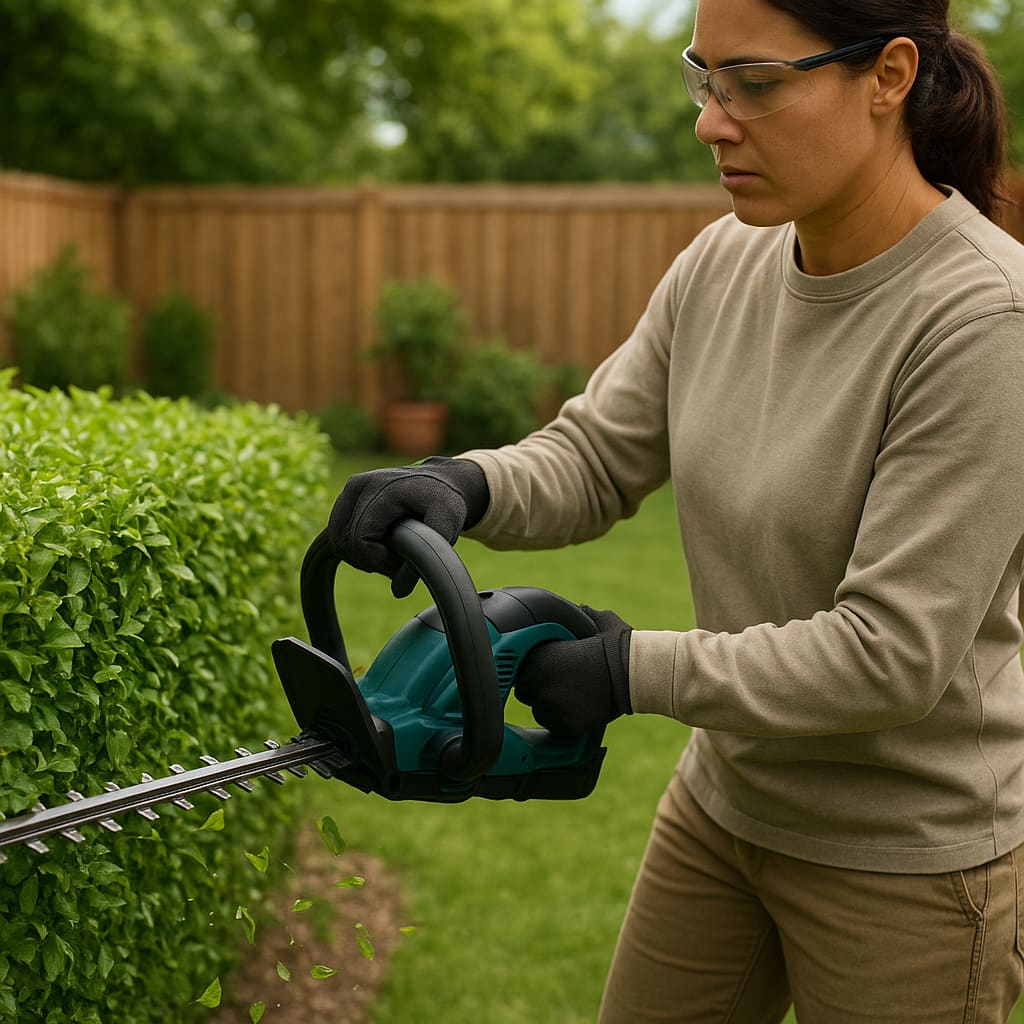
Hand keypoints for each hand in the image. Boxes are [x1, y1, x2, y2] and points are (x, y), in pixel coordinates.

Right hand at [327, 457, 488, 596]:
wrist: (441, 481)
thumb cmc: (445, 503)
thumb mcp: (448, 526)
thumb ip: (428, 558)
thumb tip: (398, 591)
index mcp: (383, 488)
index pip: (361, 539)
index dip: (379, 560)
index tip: (402, 563)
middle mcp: (362, 483)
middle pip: (346, 541)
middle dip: (370, 560)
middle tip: (398, 561)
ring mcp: (352, 487)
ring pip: (337, 539)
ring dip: (360, 555)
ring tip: (389, 553)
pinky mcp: (348, 493)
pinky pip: (336, 532)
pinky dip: (353, 546)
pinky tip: (377, 546)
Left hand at [514, 606, 632, 734]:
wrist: (634, 674)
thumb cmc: (615, 645)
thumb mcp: (594, 620)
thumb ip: (579, 615)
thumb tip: (579, 609)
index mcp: (539, 658)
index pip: (520, 667)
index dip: (533, 668)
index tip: (545, 668)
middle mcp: (540, 684)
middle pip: (525, 690)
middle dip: (538, 687)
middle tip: (560, 682)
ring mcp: (552, 707)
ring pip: (539, 710)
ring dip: (549, 705)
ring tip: (571, 696)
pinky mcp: (566, 725)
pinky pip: (555, 725)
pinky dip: (563, 719)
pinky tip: (578, 708)